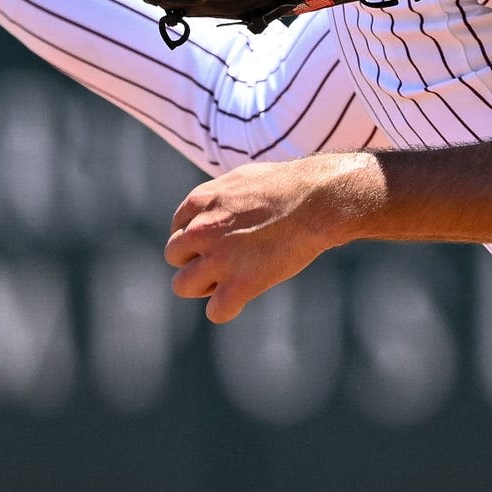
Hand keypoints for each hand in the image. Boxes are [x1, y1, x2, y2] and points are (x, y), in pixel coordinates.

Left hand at [165, 152, 381, 322]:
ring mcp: (218, 259)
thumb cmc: (290, 186)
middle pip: (174, 256)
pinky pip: (216, 312)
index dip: (197, 238)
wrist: (317, 200)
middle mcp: (201, 230)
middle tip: (225, 261)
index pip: (177, 228)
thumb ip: (220, 197)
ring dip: (203, 287)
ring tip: (230, 281)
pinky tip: (243, 298)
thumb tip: (217, 207)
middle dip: (195, 261)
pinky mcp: (240, 284)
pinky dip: (227, 309)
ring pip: (183, 286)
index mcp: (200, 201)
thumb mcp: (242, 179)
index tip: (219, 241)